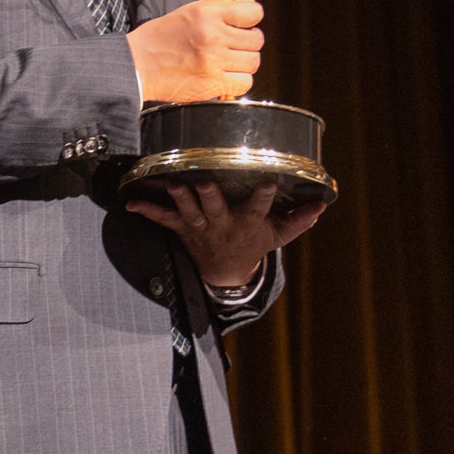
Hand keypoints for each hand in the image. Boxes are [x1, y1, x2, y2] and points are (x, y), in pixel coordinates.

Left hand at [124, 175, 324, 290]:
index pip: (258, 207)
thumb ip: (299, 220)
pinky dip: (147, 211)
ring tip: (169, 182)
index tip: (268, 180)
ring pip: (188, 209)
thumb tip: (322, 204)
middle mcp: (221, 223)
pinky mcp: (183, 228)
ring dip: (179, 196)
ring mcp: (199, 226)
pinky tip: (131, 203)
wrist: (225, 273)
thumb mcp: (278, 236)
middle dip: (209, 194)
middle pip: (215, 207)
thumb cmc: (253, 245)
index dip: (264, 195)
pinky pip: (163, 219)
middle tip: (204, 179)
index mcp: (247, 222)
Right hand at [129, 0, 262, 104]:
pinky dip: (238, 80)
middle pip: (256, 39)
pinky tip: (225, 75)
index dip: (251, 17)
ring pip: (254, 61)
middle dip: (247, 41)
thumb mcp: (187, 12)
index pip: (254, 12)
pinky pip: (245, 82)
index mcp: (207, 13)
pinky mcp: (212, 84)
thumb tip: (246, 5)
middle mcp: (213, 36)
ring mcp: (214, 61)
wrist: (137, 65)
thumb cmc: (159, 38)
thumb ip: (218, 7)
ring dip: (244, 62)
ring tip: (228, 61)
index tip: (244, 22)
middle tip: (233, 44)